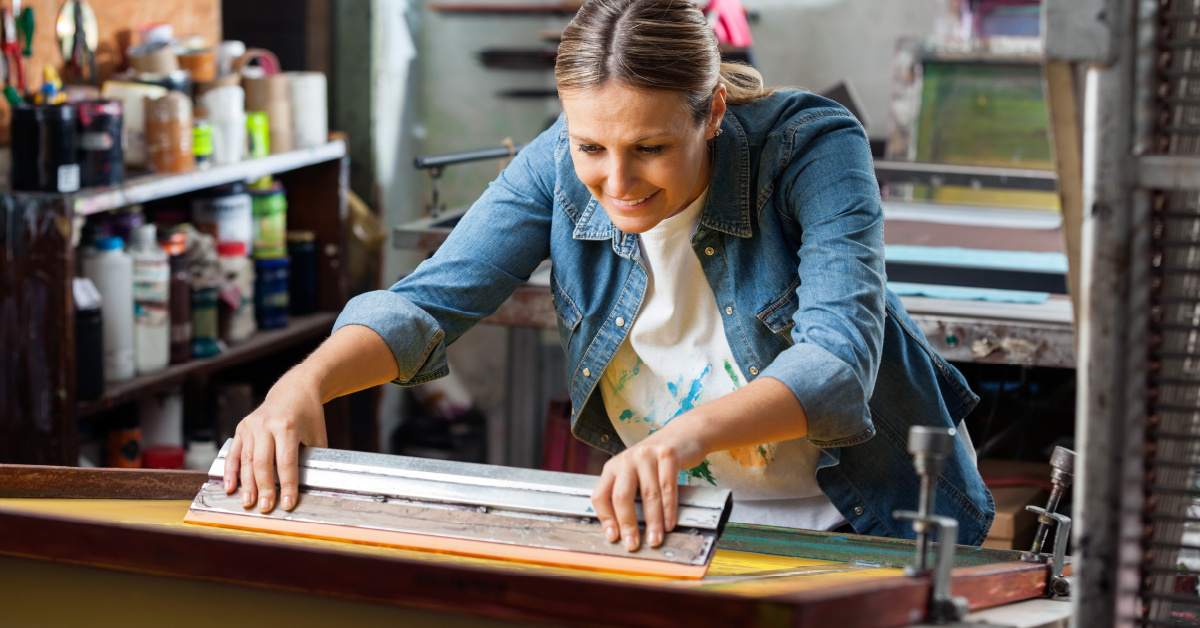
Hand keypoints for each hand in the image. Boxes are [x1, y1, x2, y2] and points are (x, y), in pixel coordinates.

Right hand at [222, 369, 327, 513]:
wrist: (294, 389)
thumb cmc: (309, 414)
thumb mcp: (317, 434)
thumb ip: (312, 458)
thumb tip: (309, 486)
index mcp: (287, 426)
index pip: (286, 462)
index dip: (287, 485)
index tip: (288, 504)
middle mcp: (266, 424)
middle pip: (262, 463)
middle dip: (264, 489)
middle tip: (265, 508)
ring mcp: (251, 425)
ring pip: (246, 460)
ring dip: (246, 484)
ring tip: (248, 503)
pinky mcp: (241, 427)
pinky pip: (233, 452)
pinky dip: (230, 471)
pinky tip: (230, 487)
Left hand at [589, 425, 705, 551]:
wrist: (684, 433)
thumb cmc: (656, 460)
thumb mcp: (635, 473)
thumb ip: (626, 493)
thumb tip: (621, 530)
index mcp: (613, 466)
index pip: (601, 495)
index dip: (606, 519)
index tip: (613, 537)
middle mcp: (627, 459)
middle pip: (622, 496)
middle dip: (627, 524)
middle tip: (633, 544)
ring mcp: (647, 455)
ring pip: (648, 495)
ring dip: (652, 522)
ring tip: (655, 539)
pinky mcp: (668, 454)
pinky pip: (668, 487)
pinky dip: (669, 509)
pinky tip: (669, 523)